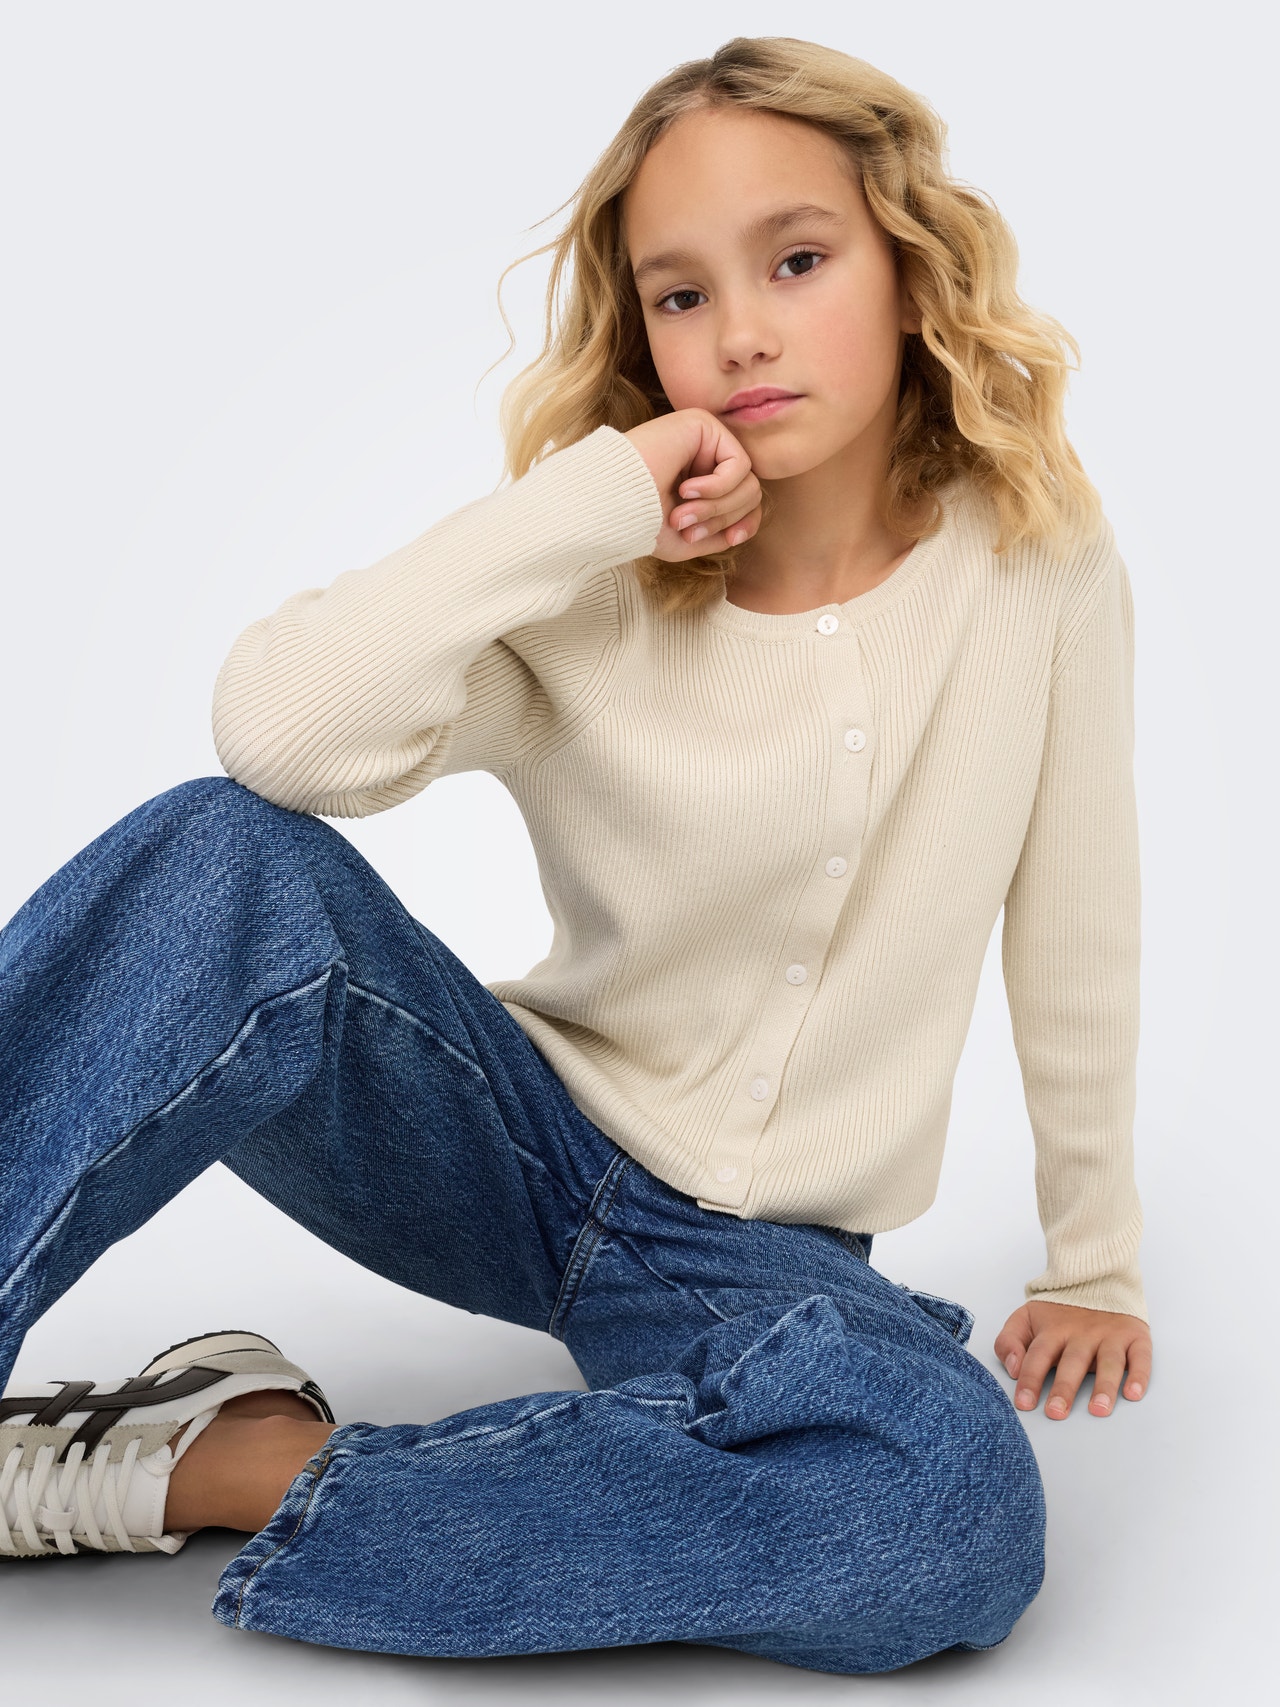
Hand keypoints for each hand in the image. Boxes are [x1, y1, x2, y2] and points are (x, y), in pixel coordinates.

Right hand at [625, 409, 762, 562]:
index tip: (731, 539)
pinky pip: (738, 464)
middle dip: (724, 518)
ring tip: (683, 514)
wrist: (611, 502)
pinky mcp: (704, 424)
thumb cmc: (639, 522)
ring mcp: (706, 437)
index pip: (744, 499)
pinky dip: (717, 488)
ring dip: (717, 507)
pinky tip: (685, 489)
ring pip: (747, 481)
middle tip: (687, 528)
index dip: (745, 522)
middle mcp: (705, 454)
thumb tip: (744, 529)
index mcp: (700, 478)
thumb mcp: (685, 539)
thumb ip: (718, 535)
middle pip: (749, 492)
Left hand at [995, 1301, 1151, 1419]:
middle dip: (1064, 1388)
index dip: (1030, 1379)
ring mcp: (1111, 1335)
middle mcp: (1083, 1334)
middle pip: (1072, 1362)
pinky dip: (1139, 1375)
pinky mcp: (1135, 1336)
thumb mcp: (1026, 1317)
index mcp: (1053, 1330)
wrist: (1097, 1277)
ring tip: (1098, 1409)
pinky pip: (1140, 1356)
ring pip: (1109, 1362)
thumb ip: (1009, 1341)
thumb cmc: (1058, 1311)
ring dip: (1104, 1385)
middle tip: (1056, 1412)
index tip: (1024, 1403)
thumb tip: (1013, 1369)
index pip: (1038, 1355)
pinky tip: (1133, 1393)